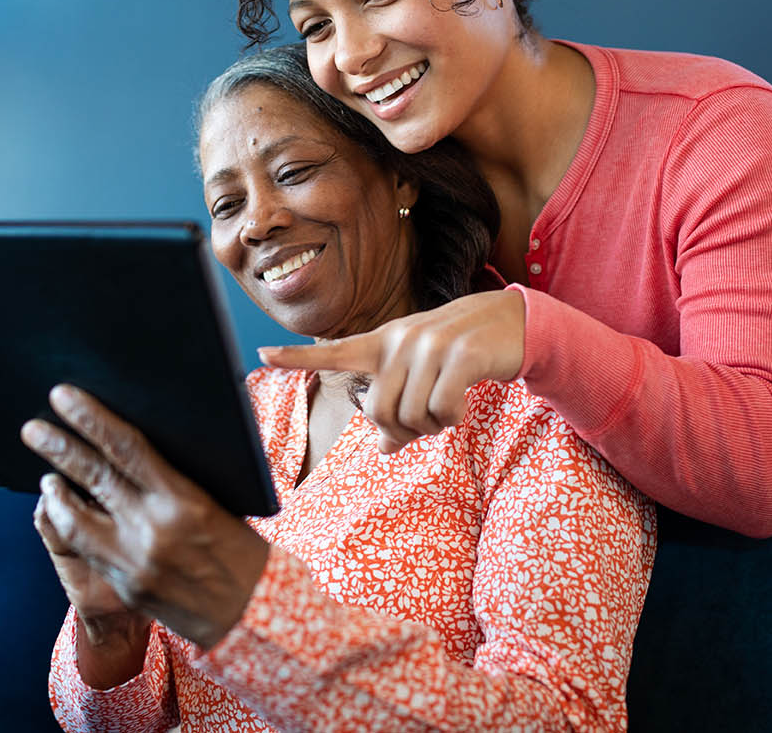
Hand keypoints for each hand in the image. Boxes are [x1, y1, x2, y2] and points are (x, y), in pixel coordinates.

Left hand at [21, 385, 271, 651]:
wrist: (251, 612)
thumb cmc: (240, 548)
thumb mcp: (219, 502)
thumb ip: (175, 479)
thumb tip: (132, 447)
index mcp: (182, 500)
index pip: (126, 447)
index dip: (91, 419)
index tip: (63, 397)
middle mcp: (153, 529)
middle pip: (94, 477)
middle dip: (59, 448)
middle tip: (33, 428)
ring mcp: (134, 561)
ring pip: (76, 518)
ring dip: (56, 491)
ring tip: (46, 474)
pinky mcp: (125, 585)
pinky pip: (85, 548)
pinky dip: (69, 523)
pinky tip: (63, 509)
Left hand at [258, 289, 525, 453]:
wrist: (510, 322)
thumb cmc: (457, 356)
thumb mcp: (422, 378)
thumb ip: (398, 410)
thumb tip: (383, 449)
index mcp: (383, 343)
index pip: (333, 351)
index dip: (297, 356)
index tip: (261, 354)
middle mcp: (401, 341)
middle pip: (378, 411)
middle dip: (401, 429)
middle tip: (426, 421)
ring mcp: (430, 346)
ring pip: (411, 415)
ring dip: (431, 426)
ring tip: (448, 407)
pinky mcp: (461, 356)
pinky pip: (441, 409)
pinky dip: (451, 419)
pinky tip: (462, 405)